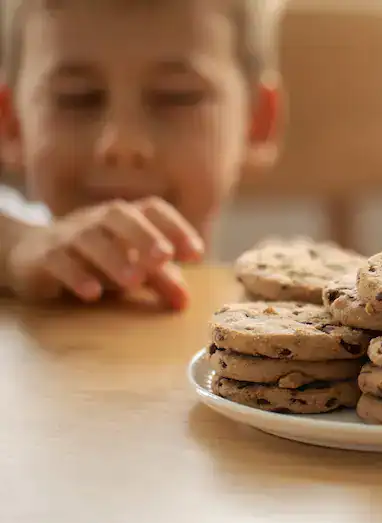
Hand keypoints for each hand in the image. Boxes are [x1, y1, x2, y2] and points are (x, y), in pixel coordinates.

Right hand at [7, 197, 203, 308]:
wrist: (34, 255)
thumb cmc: (97, 260)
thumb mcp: (133, 268)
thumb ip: (161, 281)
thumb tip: (186, 303)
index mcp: (125, 217)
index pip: (152, 209)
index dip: (176, 227)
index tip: (196, 254)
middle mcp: (97, 219)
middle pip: (119, 215)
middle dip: (144, 235)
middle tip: (164, 257)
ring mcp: (68, 235)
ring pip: (89, 238)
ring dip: (113, 258)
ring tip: (134, 281)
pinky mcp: (44, 256)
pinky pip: (58, 260)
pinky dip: (76, 274)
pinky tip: (93, 293)